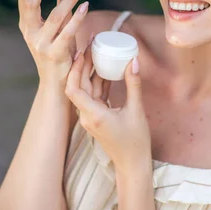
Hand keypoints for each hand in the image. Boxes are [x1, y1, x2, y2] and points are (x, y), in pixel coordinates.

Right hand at [18, 0, 89, 88]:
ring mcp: (40, 44)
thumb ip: (58, 8)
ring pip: (54, 15)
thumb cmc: (59, 53)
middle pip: (31, 1)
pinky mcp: (55, 54)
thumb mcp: (55, 29)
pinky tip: (86, 5)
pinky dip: (77, 17)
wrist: (58, 85)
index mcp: (27, 25)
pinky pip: (67, 32)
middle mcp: (30, 33)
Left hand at [65, 37, 151, 173]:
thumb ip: (133, 85)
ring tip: (96, 52)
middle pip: (78, 86)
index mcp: (93, 115)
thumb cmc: (135, 141)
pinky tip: (105, 69)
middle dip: (82, 65)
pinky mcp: (98, 118)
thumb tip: (133, 61)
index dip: (75, 69)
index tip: (82, 53)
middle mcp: (88, 116)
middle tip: (90, 46)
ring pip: (86, 90)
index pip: (73, 89)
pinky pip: (95, 96)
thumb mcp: (136, 110)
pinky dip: (98, 83)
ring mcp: (91, 117)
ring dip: (90, 73)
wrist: (132, 164)